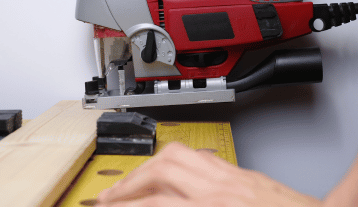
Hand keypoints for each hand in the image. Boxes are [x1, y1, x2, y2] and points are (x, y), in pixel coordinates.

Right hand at [95, 142, 321, 206]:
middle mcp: (224, 189)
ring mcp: (236, 177)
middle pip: (163, 169)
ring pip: (182, 155)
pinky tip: (174, 172)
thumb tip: (168, 206)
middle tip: (110, 196)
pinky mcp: (247, 175)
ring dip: (151, 165)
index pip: (158, 203)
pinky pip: (204, 158)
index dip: (127, 205)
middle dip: (129, 183)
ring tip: (135, 178)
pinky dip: (180, 162)